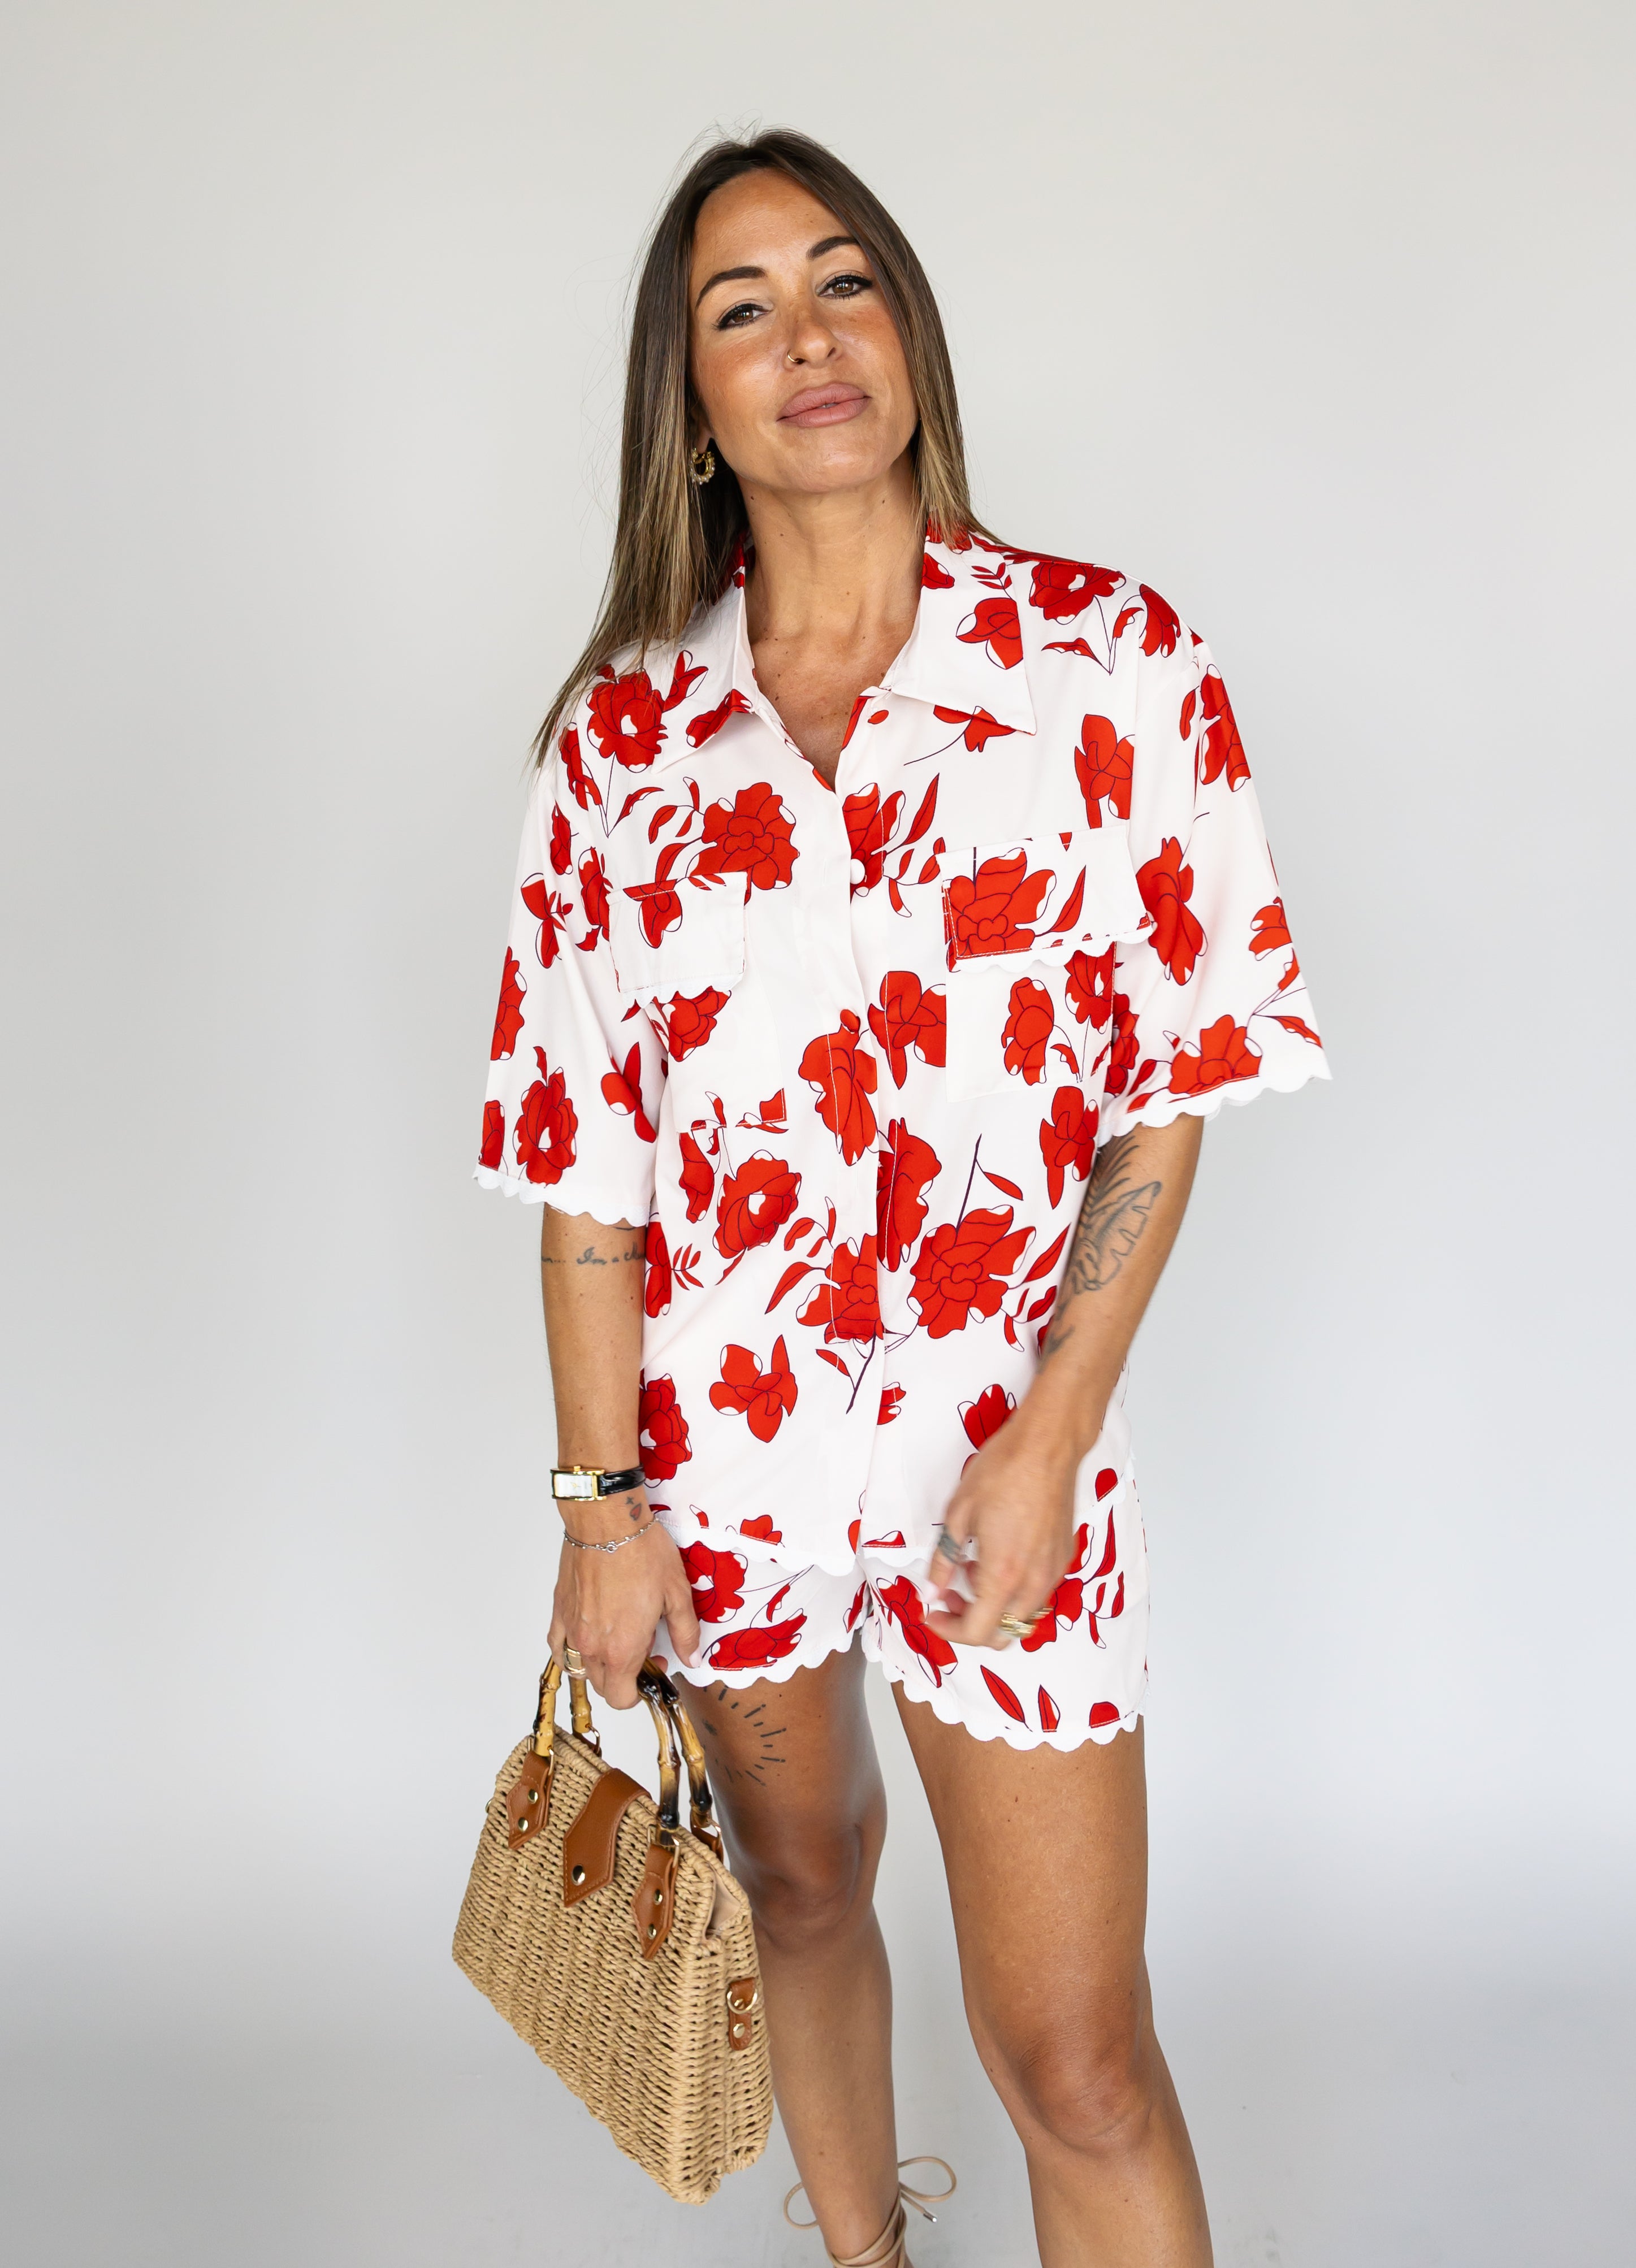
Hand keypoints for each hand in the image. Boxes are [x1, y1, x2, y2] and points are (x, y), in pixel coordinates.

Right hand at [547, 1488, 702, 1707]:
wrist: (607, 1521)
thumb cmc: (643, 1552)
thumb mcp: (677, 1593)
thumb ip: (685, 1633)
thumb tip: (691, 1659)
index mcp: (623, 1649)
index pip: (621, 1698)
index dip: (639, 1692)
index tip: (654, 1666)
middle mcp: (592, 1646)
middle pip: (602, 1686)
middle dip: (624, 1677)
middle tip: (643, 1647)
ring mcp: (571, 1629)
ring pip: (580, 1668)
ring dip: (598, 1666)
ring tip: (616, 1639)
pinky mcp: (559, 1610)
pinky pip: (558, 1646)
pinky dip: (570, 1651)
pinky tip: (585, 1637)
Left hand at [924, 1412, 1081, 1651]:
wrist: (1048, 1446)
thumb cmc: (1002, 1472)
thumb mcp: (958, 1514)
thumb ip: (943, 1561)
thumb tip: (930, 1591)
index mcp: (1003, 1575)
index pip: (976, 1632)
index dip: (947, 1630)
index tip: (931, 1612)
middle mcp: (1033, 1583)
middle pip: (1003, 1635)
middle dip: (971, 1625)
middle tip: (949, 1597)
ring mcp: (1053, 1572)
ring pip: (1023, 1618)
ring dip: (994, 1609)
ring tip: (973, 1572)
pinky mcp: (1064, 1558)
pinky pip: (1038, 1594)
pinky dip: (1015, 1593)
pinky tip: (999, 1558)